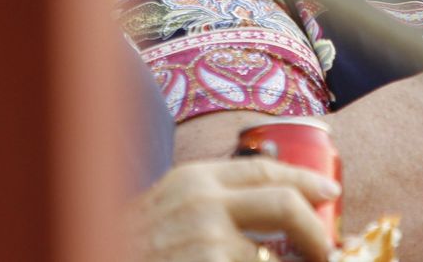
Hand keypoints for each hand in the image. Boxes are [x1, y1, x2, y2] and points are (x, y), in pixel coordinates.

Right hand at [129, 157, 339, 261]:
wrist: (92, 250)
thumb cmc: (126, 245)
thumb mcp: (164, 210)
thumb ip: (208, 202)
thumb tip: (264, 209)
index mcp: (194, 179)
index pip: (265, 168)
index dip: (305, 180)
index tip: (330, 192)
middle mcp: (204, 203)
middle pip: (285, 202)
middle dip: (317, 229)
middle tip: (329, 249)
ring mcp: (207, 242)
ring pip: (274, 254)